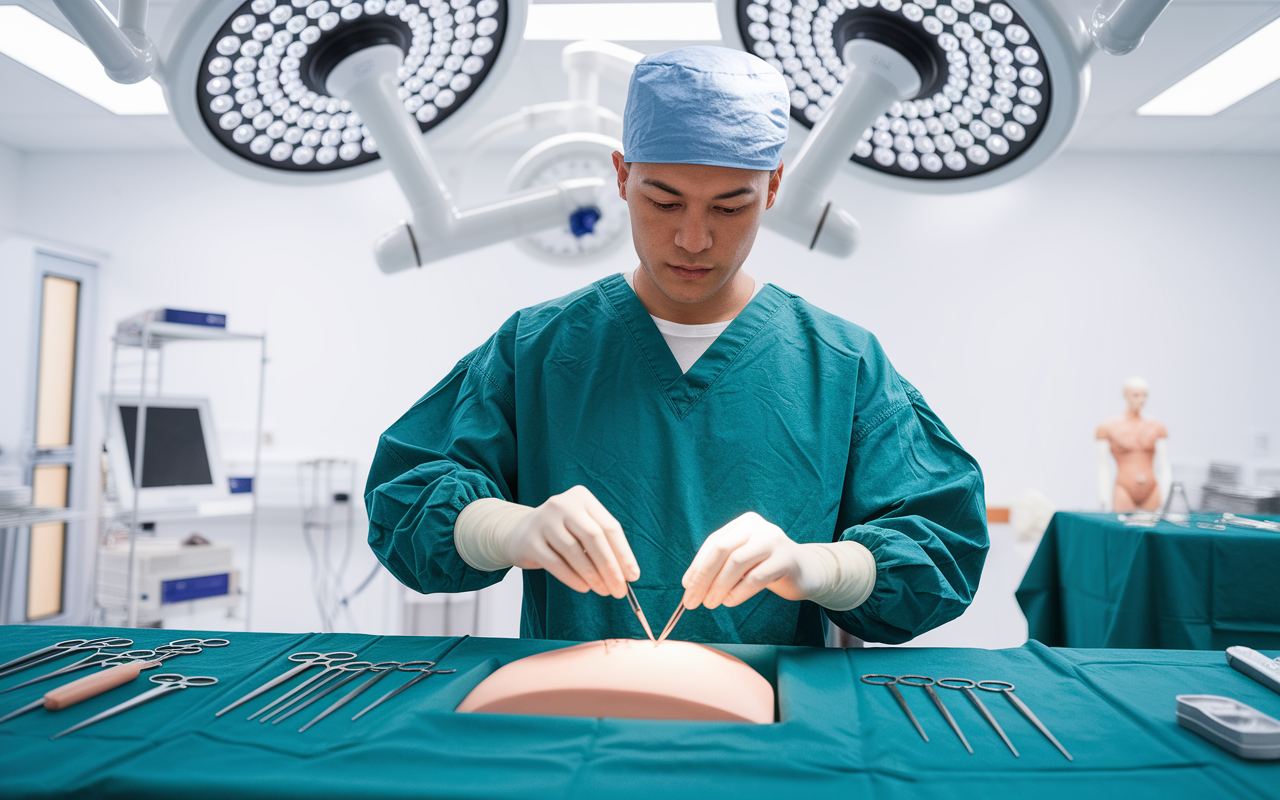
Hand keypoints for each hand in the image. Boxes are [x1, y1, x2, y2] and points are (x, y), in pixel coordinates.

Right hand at [505, 485, 639, 597]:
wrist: (520, 532)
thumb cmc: (562, 534)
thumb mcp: (582, 528)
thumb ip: (603, 544)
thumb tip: (625, 574)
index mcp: (582, 498)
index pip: (609, 527)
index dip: (624, 553)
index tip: (633, 576)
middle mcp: (562, 505)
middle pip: (593, 537)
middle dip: (610, 567)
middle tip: (619, 590)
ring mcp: (544, 521)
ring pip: (574, 551)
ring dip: (593, 575)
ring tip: (603, 591)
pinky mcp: (530, 540)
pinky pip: (556, 563)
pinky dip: (573, 578)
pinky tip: (584, 587)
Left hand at [680, 512, 822, 609]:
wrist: (808, 571)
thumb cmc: (768, 567)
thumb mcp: (744, 560)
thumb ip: (720, 565)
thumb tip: (690, 584)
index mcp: (744, 523)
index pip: (714, 542)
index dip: (697, 565)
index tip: (686, 586)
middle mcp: (758, 527)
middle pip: (722, 550)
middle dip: (703, 577)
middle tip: (693, 600)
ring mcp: (773, 541)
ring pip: (736, 563)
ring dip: (718, 586)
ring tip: (711, 603)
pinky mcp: (786, 559)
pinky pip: (755, 577)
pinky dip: (738, 592)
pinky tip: (730, 601)